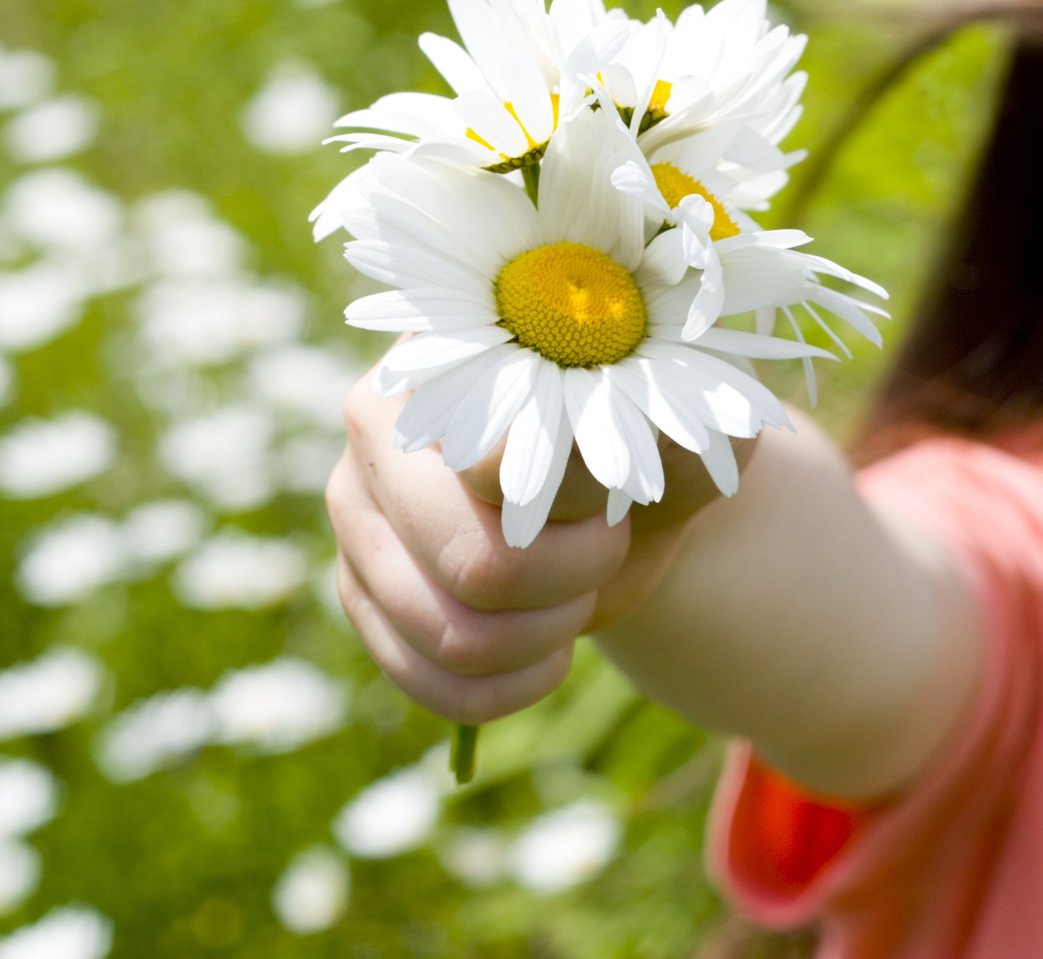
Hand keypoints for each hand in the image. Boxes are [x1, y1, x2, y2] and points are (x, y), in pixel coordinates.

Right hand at [326, 359, 752, 724]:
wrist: (626, 495)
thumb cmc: (655, 441)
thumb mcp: (686, 428)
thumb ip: (663, 433)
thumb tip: (607, 454)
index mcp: (456, 352)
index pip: (498, 463)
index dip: (581, 505)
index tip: (621, 494)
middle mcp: (378, 424)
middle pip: (473, 562)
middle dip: (571, 577)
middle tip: (607, 546)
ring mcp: (355, 514)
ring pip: (453, 635)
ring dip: (548, 634)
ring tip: (579, 591)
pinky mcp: (359, 592)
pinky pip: (427, 683)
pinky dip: (508, 689)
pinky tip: (549, 656)